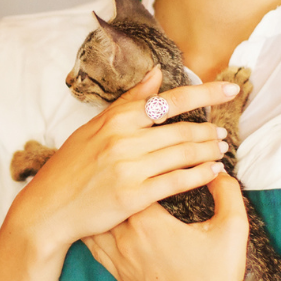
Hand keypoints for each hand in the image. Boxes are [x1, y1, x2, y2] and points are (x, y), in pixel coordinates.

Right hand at [5, 66, 238, 256]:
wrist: (50, 206)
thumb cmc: (71, 165)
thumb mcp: (93, 127)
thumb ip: (128, 102)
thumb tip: (157, 74)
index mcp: (115, 120)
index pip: (169, 100)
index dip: (205, 93)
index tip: (230, 88)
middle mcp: (123, 141)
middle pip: (181, 130)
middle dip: (210, 130)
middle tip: (225, 132)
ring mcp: (129, 168)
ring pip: (183, 154)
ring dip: (209, 151)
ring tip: (221, 149)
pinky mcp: (134, 196)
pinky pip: (177, 182)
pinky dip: (200, 175)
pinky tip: (213, 172)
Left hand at [84, 172, 254, 280]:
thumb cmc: (219, 278)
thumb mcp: (233, 229)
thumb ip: (227, 193)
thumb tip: (219, 170)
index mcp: (149, 221)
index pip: (135, 182)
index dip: (140, 168)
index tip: (145, 159)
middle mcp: (125, 238)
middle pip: (109, 200)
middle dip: (113, 184)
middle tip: (113, 166)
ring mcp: (118, 259)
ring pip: (95, 223)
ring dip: (99, 208)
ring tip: (97, 189)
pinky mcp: (118, 277)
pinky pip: (94, 247)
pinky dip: (93, 230)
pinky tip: (94, 221)